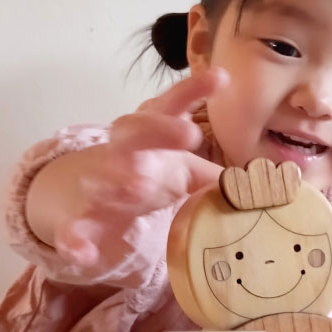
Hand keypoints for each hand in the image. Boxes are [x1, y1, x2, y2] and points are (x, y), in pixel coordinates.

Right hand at [53, 68, 227, 266]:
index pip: (169, 107)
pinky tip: (83, 252)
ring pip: (104, 177)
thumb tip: (256, 187)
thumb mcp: (180, 169)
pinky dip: (76, 240)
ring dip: (117, 180)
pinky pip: (75, 229)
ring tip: (136, 185)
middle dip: (160, 130)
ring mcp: (98, 183)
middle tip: (192, 134)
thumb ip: (212, 175)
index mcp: (147, 133)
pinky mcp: (80, 219)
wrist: (85, 195)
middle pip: (135, 131)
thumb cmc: (144, 173)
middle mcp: (122, 151)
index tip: (221, 78)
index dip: (192, 91)